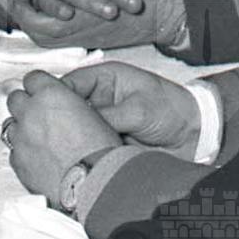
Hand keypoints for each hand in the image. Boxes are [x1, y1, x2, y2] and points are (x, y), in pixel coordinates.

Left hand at [4, 72, 121, 196]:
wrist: (94, 182)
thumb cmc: (100, 152)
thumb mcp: (94, 115)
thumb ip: (71, 106)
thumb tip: (68, 108)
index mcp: (51, 95)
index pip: (33, 78)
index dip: (38, 86)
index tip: (41, 91)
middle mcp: (31, 112)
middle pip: (16, 98)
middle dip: (26, 105)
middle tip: (39, 115)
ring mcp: (21, 136)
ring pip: (11, 124)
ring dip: (22, 129)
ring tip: (39, 139)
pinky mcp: (17, 160)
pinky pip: (13, 151)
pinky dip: (22, 153)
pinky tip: (38, 158)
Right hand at [61, 62, 202, 153]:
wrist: (196, 135)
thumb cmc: (173, 110)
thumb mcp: (139, 109)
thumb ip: (109, 115)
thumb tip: (80, 125)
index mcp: (105, 79)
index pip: (70, 84)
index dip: (54, 96)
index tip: (43, 110)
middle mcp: (100, 99)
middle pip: (68, 107)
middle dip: (59, 120)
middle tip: (49, 134)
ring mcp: (103, 120)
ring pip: (76, 128)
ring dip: (70, 138)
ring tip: (59, 150)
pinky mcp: (107, 140)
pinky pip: (88, 144)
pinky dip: (82, 151)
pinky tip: (75, 159)